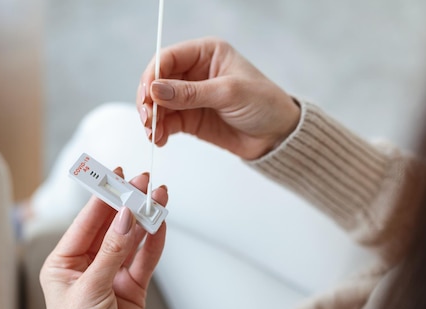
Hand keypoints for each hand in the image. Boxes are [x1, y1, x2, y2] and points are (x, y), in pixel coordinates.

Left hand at [40, 170, 167, 308]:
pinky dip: (153, 242)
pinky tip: (161, 223)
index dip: (103, 197)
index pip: (86, 222)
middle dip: (127, 203)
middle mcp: (87, 265)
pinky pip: (144, 259)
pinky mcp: (132, 287)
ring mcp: (111, 275)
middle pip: (111, 226)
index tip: (117, 176)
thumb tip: (125, 215)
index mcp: (64, 262)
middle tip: (143, 181)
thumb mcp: (90, 287)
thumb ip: (112, 250)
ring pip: (131, 239)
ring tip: (158, 196)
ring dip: (144, 218)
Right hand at [137, 37, 300, 159]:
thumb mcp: (228, 93)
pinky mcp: (190, 118)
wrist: (277, 136)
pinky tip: (159, 138)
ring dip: (152, 118)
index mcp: (206, 54)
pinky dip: (159, 130)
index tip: (147, 95)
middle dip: (148, 100)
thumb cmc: (264, 104)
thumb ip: (190, 93)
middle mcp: (195, 73)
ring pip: (159, 104)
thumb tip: (156, 90)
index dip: (153, 75)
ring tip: (153, 133)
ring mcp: (190, 97)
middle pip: (158, 81)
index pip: (168, 58)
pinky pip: (166, 122)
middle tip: (148, 117)